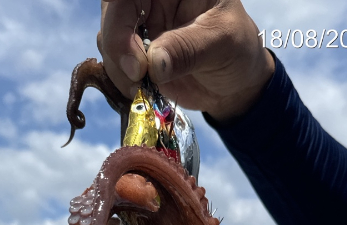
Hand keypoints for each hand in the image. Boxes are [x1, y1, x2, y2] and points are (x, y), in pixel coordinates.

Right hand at [99, 0, 273, 121]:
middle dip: (117, 47)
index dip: (121, 18)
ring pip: (108, 37)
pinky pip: (115, 61)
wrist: (236, 82)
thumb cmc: (237, 50)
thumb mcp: (222, 43)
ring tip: (141, 89)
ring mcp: (142, 24)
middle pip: (113, 10)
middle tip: (135, 79)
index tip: (136, 60)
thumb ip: (189, 49)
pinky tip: (140, 91)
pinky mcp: (136, 52)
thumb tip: (154, 64)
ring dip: (118, 68)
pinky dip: (121, 79)